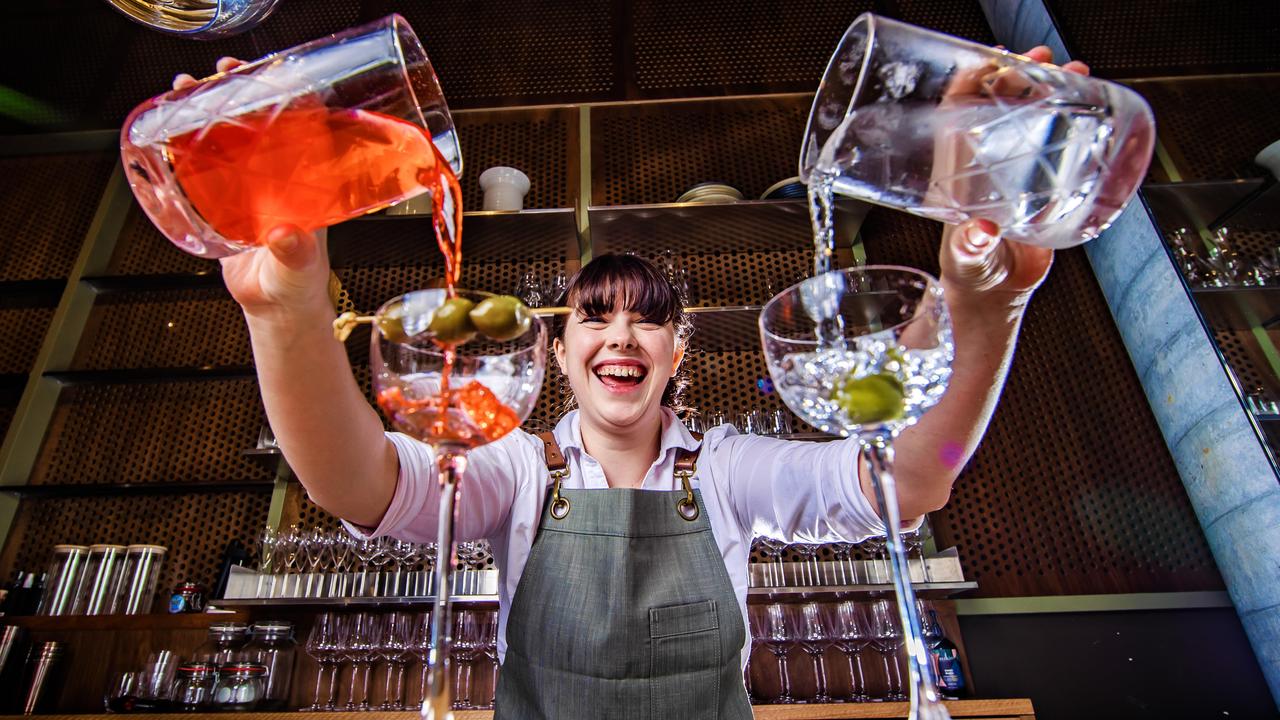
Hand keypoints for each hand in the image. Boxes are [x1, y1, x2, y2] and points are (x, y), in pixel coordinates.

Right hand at [172, 58, 333, 318]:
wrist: (276, 310)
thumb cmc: (298, 287)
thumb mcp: (299, 268)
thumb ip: (295, 253)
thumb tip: (285, 234)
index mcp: (303, 187)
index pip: (299, 131)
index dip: (285, 98)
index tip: (268, 76)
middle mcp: (277, 181)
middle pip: (258, 126)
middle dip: (238, 95)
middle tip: (217, 74)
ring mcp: (248, 191)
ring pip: (228, 142)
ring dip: (208, 115)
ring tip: (185, 91)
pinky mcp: (223, 206)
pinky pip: (203, 170)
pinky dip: (186, 150)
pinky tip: (169, 135)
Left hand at [938, 47, 1089, 310]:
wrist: (998, 297)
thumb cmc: (973, 279)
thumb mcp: (969, 261)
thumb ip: (971, 249)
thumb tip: (980, 232)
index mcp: (958, 174)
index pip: (956, 115)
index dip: (969, 81)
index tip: (991, 57)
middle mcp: (984, 166)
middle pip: (995, 105)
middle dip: (1017, 73)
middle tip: (1042, 56)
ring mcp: (1014, 172)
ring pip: (1029, 119)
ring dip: (1049, 90)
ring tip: (1074, 71)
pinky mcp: (1043, 185)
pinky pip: (1058, 143)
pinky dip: (1074, 120)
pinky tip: (1094, 107)